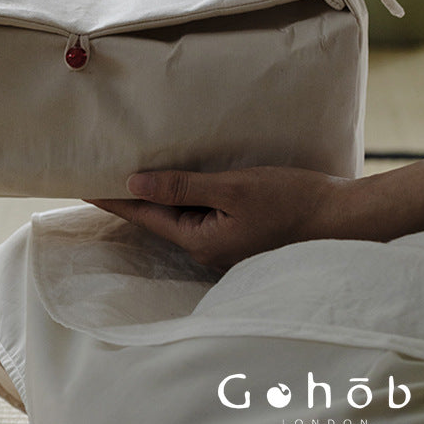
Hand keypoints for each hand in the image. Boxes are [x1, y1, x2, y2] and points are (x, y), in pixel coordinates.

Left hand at [89, 165, 353, 272]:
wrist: (341, 218)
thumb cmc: (290, 200)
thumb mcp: (232, 188)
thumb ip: (182, 187)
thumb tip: (134, 184)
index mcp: (200, 241)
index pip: (144, 217)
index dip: (112, 199)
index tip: (82, 184)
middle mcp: (208, 251)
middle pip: (159, 221)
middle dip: (130, 199)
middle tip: (100, 172)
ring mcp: (225, 247)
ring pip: (180, 220)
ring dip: (157, 198)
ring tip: (130, 174)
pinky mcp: (240, 237)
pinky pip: (201, 219)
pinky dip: (184, 200)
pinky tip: (179, 183)